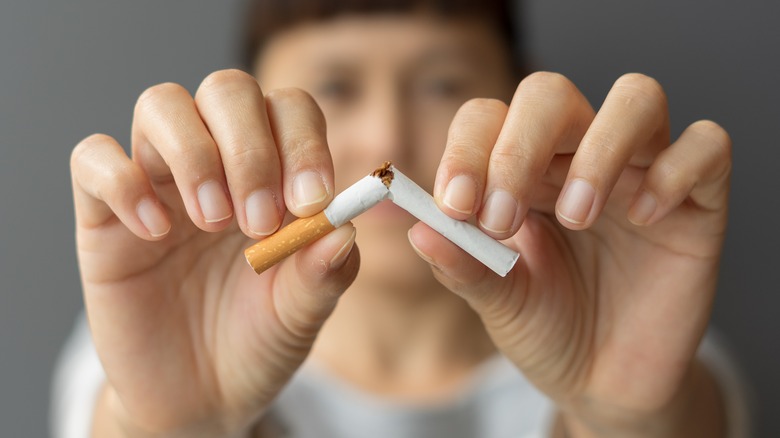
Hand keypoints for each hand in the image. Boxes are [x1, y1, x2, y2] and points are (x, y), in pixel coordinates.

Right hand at [71, 70, 358, 436]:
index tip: (311, 201)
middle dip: (249, 148)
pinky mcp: (104, 213)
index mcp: (276, 176)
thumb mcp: (301, 314)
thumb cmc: (257, 343)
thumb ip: (325, 272)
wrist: (199, 396)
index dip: (303, 141)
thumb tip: (344, 226)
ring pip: (162, 104)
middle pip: (227, 90)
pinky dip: (123, 181)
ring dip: (194, 154)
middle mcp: (218, 164)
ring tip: (211, 221)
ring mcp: (159, 182)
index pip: (290, 110)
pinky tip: (156, 232)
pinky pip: (93, 158)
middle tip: (258, 221)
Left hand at [410, 72, 730, 435]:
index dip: (467, 149)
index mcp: (520, 174)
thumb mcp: (498, 302)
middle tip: (501, 219)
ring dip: (598, 150)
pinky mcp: (697, 201)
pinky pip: (707, 148)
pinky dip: (675, 171)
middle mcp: (578, 159)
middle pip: (550, 94)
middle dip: (518, 148)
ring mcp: (640, 172)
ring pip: (636, 98)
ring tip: (576, 216)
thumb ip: (462, 266)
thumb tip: (418, 229)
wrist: (604, 383)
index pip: (488, 118)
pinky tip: (645, 219)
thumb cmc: (547, 330)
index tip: (454, 205)